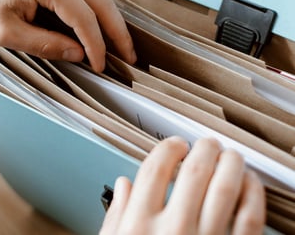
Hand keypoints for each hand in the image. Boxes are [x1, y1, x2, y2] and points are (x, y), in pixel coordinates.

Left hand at [0, 0, 135, 71]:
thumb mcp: (7, 33)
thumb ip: (47, 44)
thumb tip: (79, 54)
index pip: (84, 18)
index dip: (96, 46)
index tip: (101, 65)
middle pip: (102, 2)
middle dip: (118, 32)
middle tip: (130, 56)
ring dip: (110, 19)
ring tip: (120, 43)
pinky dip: (95, 6)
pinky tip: (100, 23)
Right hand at [100, 137, 264, 234]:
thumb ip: (116, 215)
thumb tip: (123, 183)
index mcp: (139, 226)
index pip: (155, 168)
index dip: (168, 147)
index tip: (175, 145)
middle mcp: (173, 231)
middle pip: (194, 170)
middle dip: (203, 148)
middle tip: (207, 143)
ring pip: (226, 186)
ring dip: (231, 162)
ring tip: (230, 155)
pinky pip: (251, 216)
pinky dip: (253, 193)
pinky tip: (249, 183)